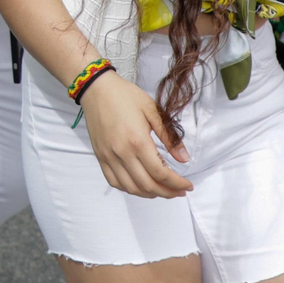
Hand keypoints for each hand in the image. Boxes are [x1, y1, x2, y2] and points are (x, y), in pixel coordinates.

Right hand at [79, 70, 193, 198]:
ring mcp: (109, 157)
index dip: (177, 184)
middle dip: (167, 192)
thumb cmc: (125, 96)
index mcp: (138, 140)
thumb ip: (169, 136)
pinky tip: (140, 185)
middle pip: (148, 185)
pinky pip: (114, 182)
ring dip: (149, 194)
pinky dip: (129, 189)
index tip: (187, 185)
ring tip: (162, 189)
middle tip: (179, 191)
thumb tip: (184, 158)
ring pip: (131, 188)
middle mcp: (122, 153)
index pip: (161, 173)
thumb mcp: (152, 110)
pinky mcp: (100, 156)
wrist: (96, 88)